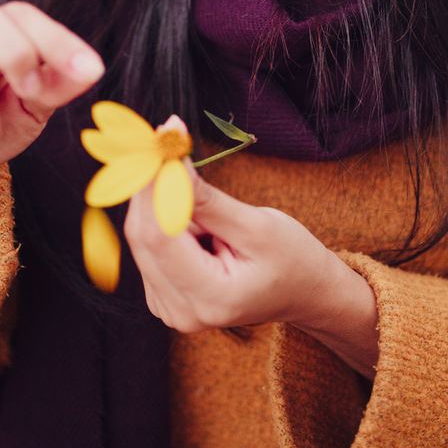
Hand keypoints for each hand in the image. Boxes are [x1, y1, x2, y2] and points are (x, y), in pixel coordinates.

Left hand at [124, 147, 379, 378]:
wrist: (304, 292)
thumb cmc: (292, 259)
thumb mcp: (258, 225)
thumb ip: (207, 199)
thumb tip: (169, 162)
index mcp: (209, 299)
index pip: (160, 236)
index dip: (154, 184)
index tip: (163, 138)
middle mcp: (179, 310)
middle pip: (144, 236)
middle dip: (152, 184)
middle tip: (168, 138)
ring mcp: (167, 305)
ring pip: (143, 236)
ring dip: (160, 201)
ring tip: (200, 194)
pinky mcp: (162, 293)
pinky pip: (150, 244)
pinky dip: (163, 216)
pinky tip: (194, 215)